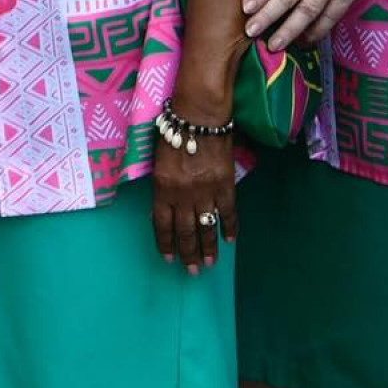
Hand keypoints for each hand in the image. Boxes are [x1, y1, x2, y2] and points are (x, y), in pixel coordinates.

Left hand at [151, 132, 235, 273]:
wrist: (199, 116)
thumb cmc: (172, 131)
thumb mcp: (157, 160)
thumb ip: (161, 186)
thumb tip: (162, 209)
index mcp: (162, 189)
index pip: (162, 224)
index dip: (165, 243)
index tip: (169, 259)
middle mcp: (183, 195)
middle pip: (186, 231)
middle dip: (188, 253)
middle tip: (192, 271)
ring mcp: (206, 192)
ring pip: (206, 227)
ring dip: (208, 248)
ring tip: (209, 264)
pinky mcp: (225, 186)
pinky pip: (228, 213)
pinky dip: (230, 228)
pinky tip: (230, 241)